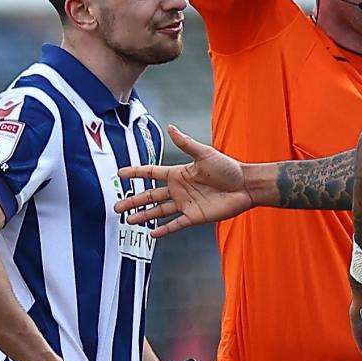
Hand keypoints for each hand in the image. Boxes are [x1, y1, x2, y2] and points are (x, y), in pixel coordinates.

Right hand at [114, 125, 254, 237]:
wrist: (245, 186)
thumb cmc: (227, 168)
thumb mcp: (205, 154)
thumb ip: (186, 143)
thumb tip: (171, 127)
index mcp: (178, 173)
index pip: (152, 173)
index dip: (136, 173)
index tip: (120, 173)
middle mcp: (179, 189)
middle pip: (150, 195)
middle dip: (133, 201)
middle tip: (116, 206)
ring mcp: (185, 204)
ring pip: (159, 211)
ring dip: (144, 216)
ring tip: (129, 221)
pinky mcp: (194, 216)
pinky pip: (175, 224)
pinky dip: (164, 229)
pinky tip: (152, 233)